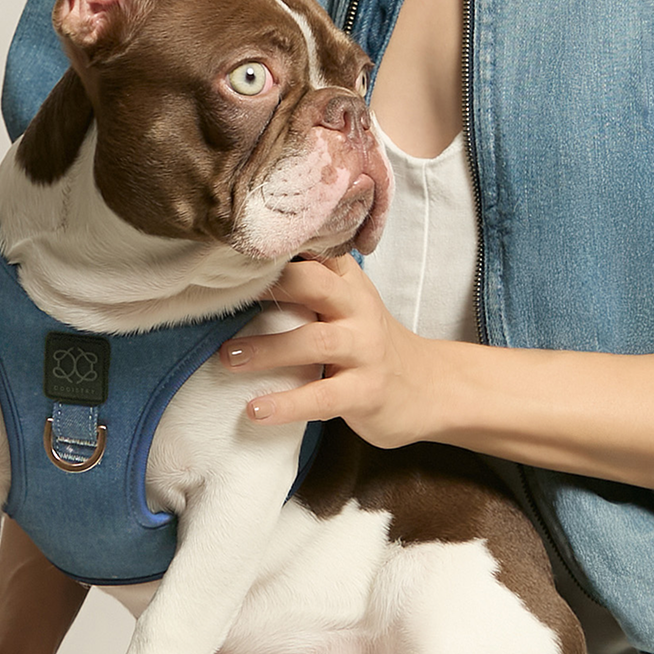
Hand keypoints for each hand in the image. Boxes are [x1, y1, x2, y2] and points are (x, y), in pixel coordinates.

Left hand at [221, 254, 442, 447]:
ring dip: (266, 349)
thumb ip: (310, 285)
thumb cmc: (369, 343)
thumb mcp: (348, 304)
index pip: (316, 249)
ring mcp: (365, 350)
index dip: (279, 243)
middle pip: (315, 283)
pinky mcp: (366, 392)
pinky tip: (256, 410)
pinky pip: (322, 396)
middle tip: (224, 297)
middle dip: (270, 287)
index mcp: (349, 282)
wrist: (430, 388)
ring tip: (228, 358)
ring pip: (314, 341)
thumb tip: (240, 276)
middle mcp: (359, 309)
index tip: (235, 244)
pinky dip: (286, 403)